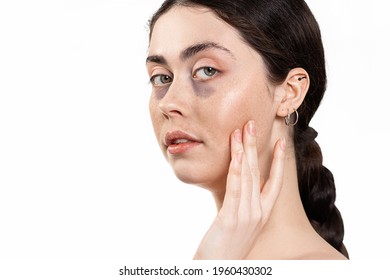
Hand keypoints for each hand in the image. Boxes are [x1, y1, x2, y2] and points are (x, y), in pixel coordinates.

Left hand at [193, 120, 285, 258]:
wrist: (218, 268)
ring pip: (248, 175)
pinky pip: (235, 187)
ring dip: (245, 150)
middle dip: (256, 146)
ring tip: (242, 130)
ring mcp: (247, 215)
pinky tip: (236, 152)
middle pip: (259, 173)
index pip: (275, 183)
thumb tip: (239, 187)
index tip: (281, 142)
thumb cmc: (226, 247)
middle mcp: (258, 212)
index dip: (278, 161)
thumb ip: (243, 206)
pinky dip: (236, 167)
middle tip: (253, 124)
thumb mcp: (240, 224)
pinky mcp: (232, 218)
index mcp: (262, 214)